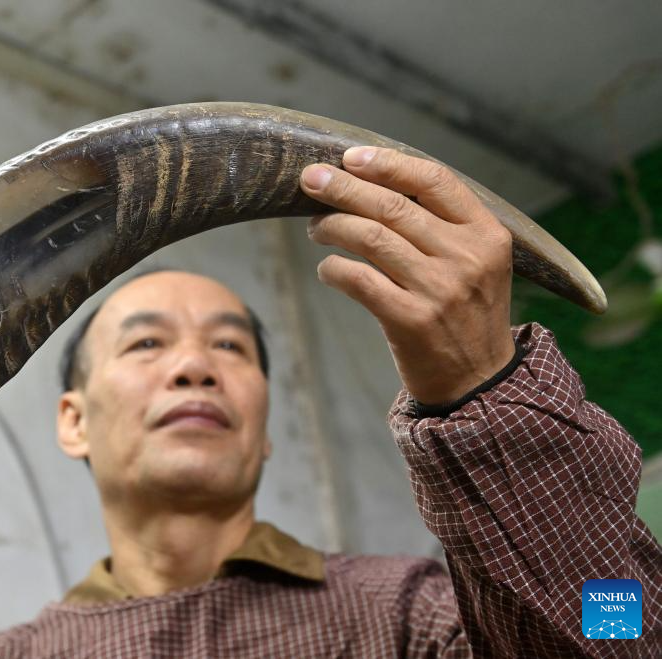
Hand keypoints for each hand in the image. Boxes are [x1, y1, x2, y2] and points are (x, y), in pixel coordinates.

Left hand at [301, 147, 515, 404]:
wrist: (480, 382)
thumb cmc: (466, 313)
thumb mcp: (477, 262)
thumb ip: (441, 225)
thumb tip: (373, 184)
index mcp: (487, 234)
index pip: (435, 180)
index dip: (389, 163)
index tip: (351, 157)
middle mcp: (466, 257)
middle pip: (393, 205)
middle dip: (344, 187)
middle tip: (310, 179)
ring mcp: (439, 289)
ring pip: (371, 237)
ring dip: (332, 226)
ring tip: (315, 227)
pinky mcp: (410, 320)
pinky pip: (358, 280)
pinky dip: (333, 269)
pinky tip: (326, 269)